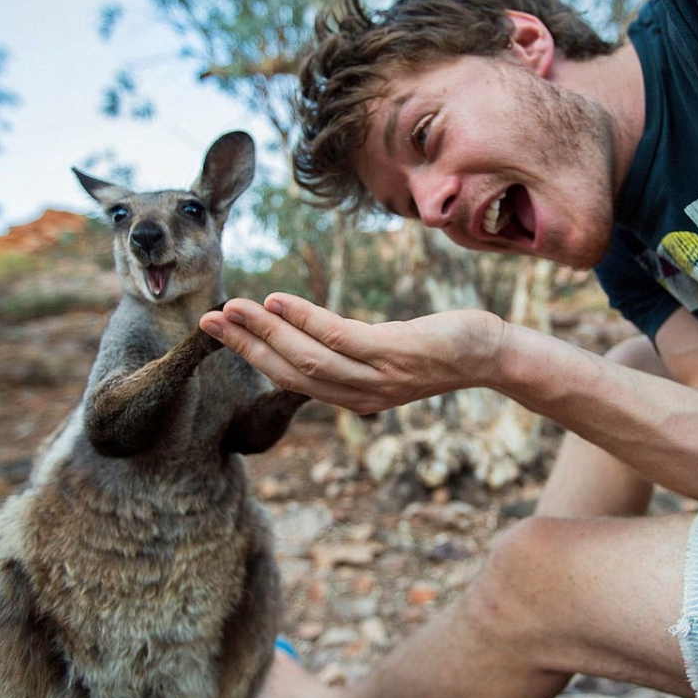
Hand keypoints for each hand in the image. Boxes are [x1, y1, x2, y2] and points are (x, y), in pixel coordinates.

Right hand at [199, 293, 503, 413]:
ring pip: (307, 358)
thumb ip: (348, 354)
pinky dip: (303, 320)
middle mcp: (359, 395)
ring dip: (265, 333)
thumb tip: (311, 337)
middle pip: (289, 372)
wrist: (489, 354)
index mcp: (352, 396)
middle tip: (207, 320)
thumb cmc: (436, 350)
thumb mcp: (385, 357)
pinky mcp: (394, 354)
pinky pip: (339, 338)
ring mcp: (376, 378)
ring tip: (232, 309)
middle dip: (245, 347)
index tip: (220, 332)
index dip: (252, 357)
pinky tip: (277, 301)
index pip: (291, 379)